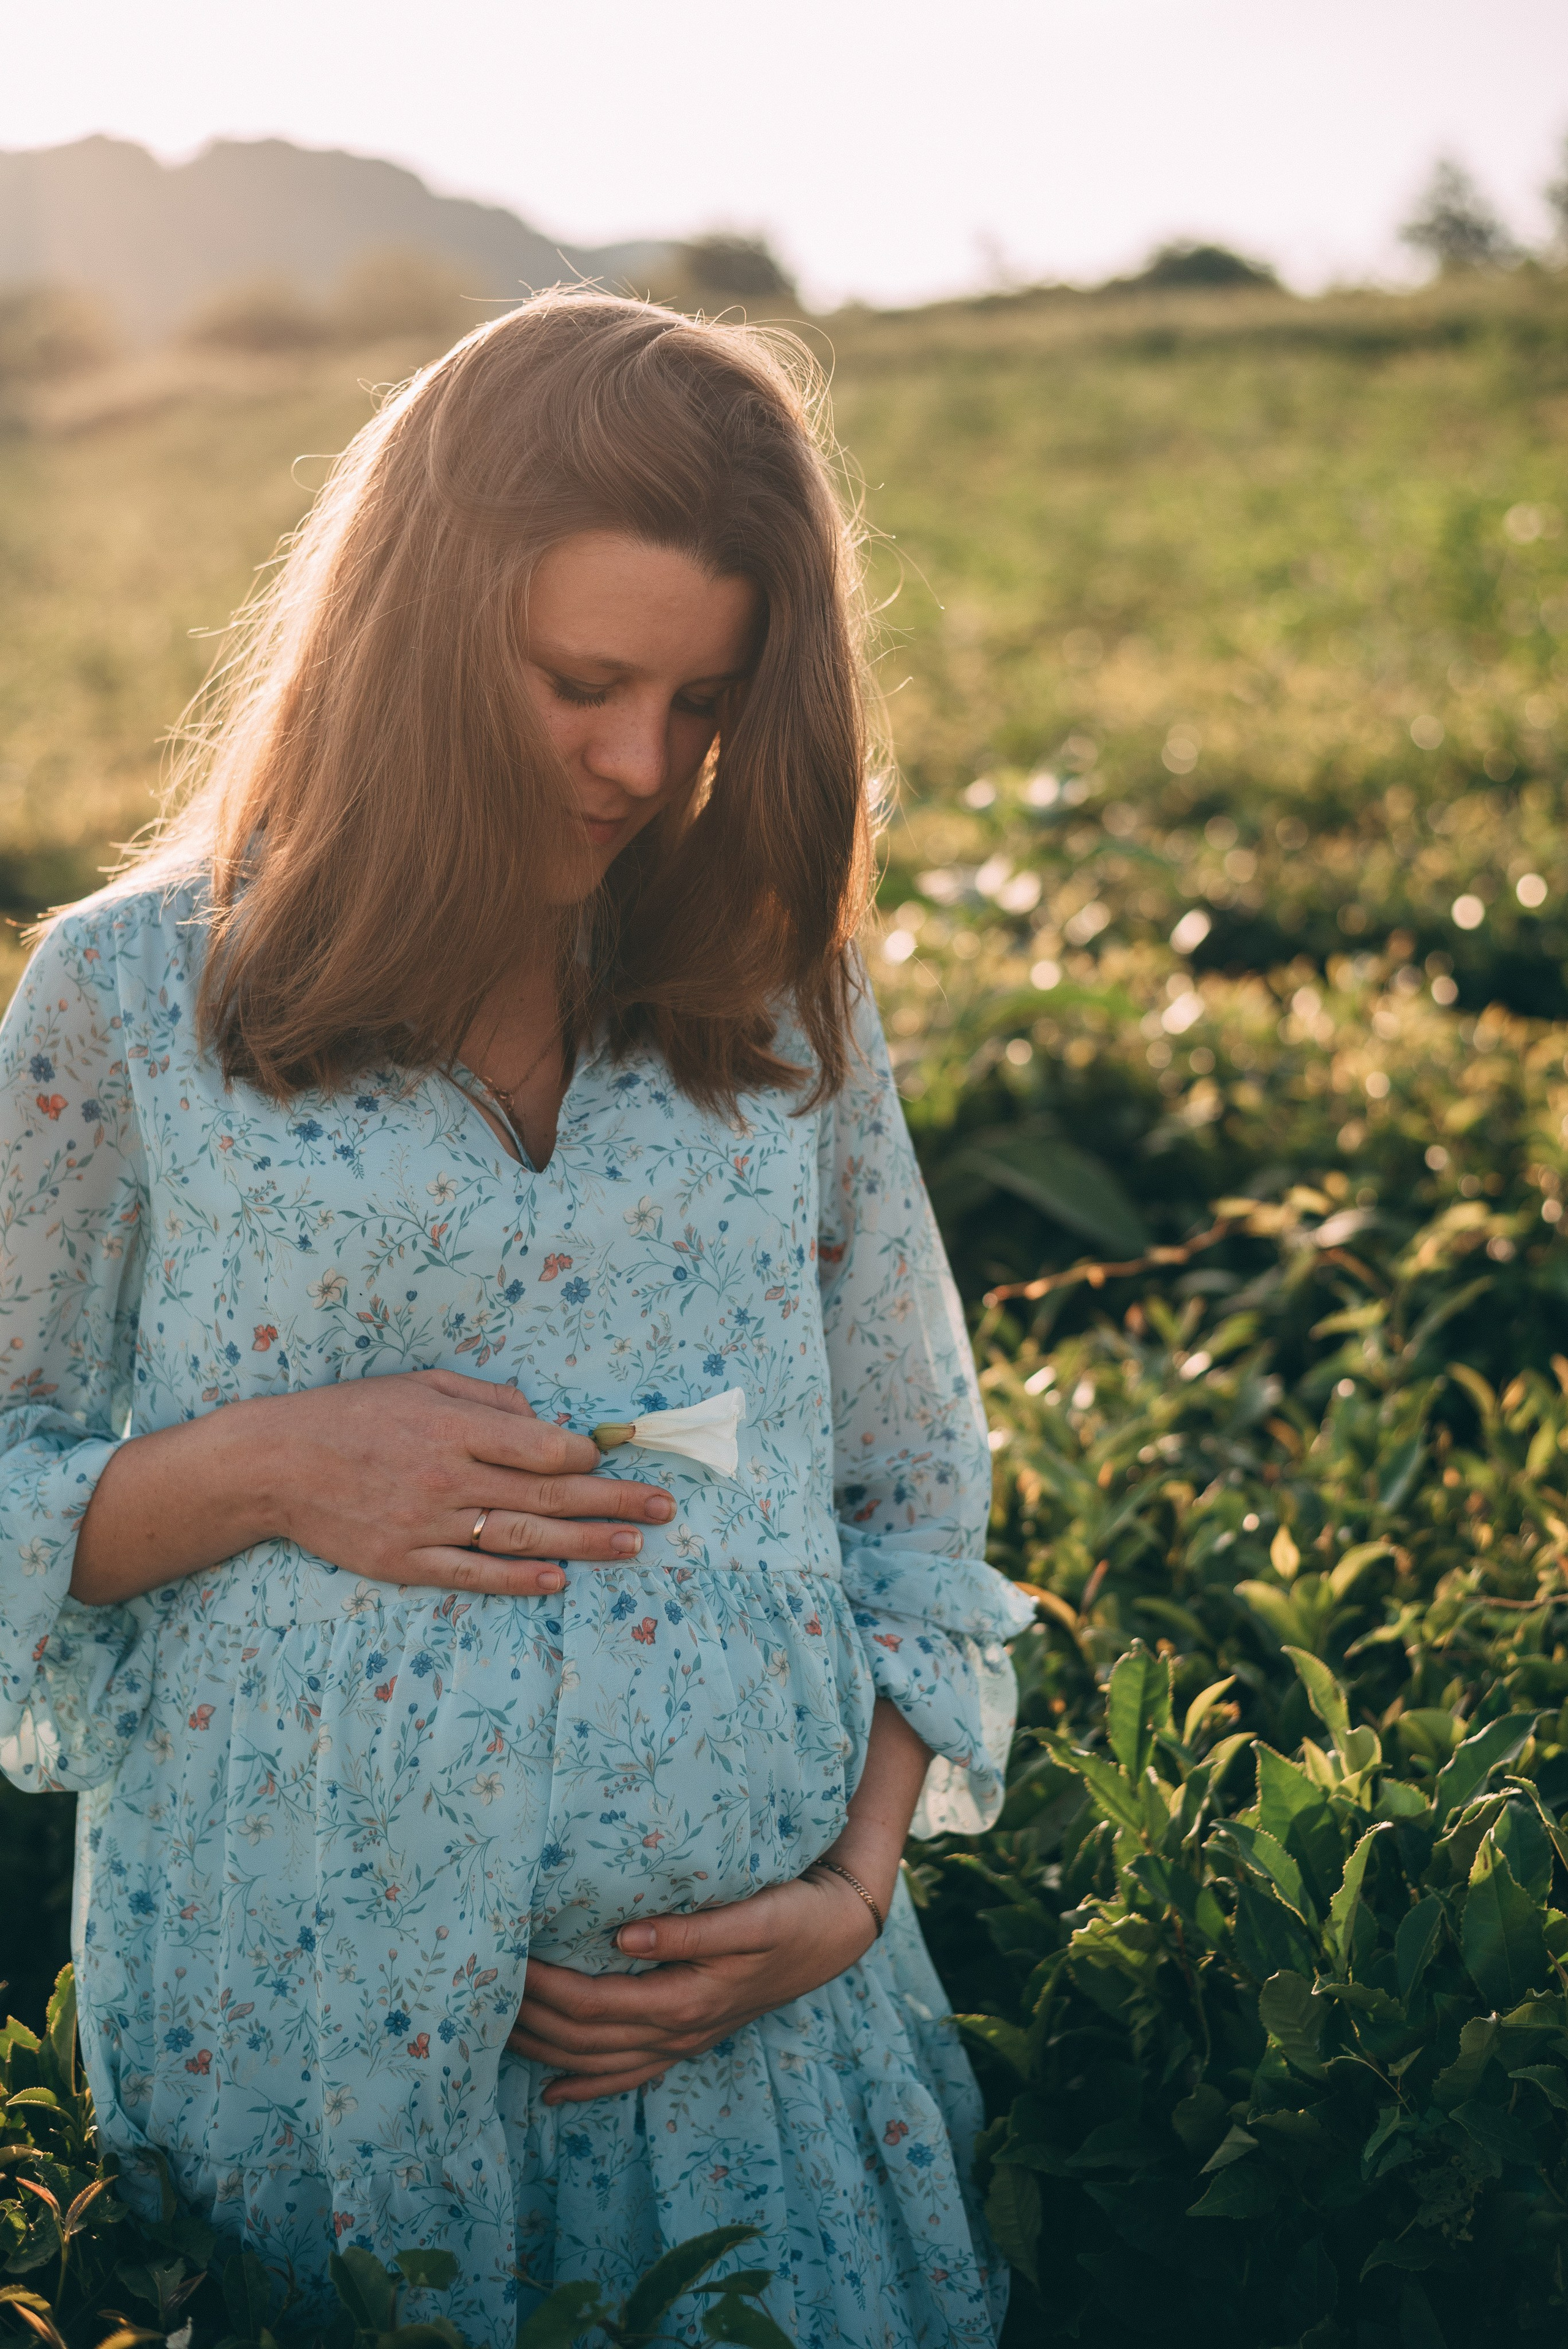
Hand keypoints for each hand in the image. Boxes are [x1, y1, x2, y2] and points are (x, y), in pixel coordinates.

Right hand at [71, 1367, 672, 1605]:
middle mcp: (447, 1477)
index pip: (540, 1447)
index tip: (609, 1461)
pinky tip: (559, 1580)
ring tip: (632, 1546)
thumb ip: (487, 1400)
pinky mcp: (405, 1561)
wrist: (275, 1464)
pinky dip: (518, 1580)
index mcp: (453, 1427)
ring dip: (584, 1544)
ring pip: (521, 1538)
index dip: (583, 1457)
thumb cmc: (353, 1414)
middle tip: (663, 1509)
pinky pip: (473, 1574)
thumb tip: (544, 1421)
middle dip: (613, 1502)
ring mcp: (427, 1524)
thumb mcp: (421, 1384)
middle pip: (546, 1496)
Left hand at [507, 1869, 879, 2102]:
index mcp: (683, 2001)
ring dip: (545, 2050)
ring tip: (496, 2032)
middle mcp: (677, 2032)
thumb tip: (623, 1937)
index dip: (543, 1988)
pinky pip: (629, 2075)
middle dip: (529, 2017)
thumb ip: (686, 1930)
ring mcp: (683, 2041)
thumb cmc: (791, 1915)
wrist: (834, 1935)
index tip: (502, 1961)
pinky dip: (589, 2086)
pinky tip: (554, 2093)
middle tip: (478, 1988)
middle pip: (584, 2038)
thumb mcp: (748, 1916)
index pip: (592, 2003)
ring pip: (598, 2061)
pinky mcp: (689, 2037)